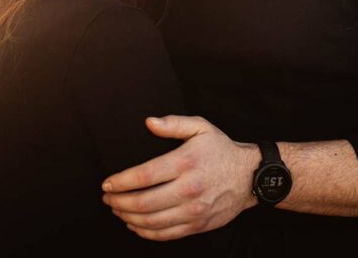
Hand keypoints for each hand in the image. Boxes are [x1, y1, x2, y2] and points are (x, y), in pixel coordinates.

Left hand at [101, 115, 258, 240]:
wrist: (249, 177)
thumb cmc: (221, 150)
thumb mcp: (201, 127)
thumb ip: (173, 124)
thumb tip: (149, 122)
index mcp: (185, 163)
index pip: (144, 176)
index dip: (121, 181)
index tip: (107, 183)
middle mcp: (189, 189)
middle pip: (144, 202)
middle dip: (119, 201)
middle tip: (107, 197)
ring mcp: (193, 210)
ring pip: (151, 221)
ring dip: (128, 217)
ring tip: (117, 209)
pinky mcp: (197, 225)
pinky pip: (165, 234)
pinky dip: (145, 232)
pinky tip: (134, 224)